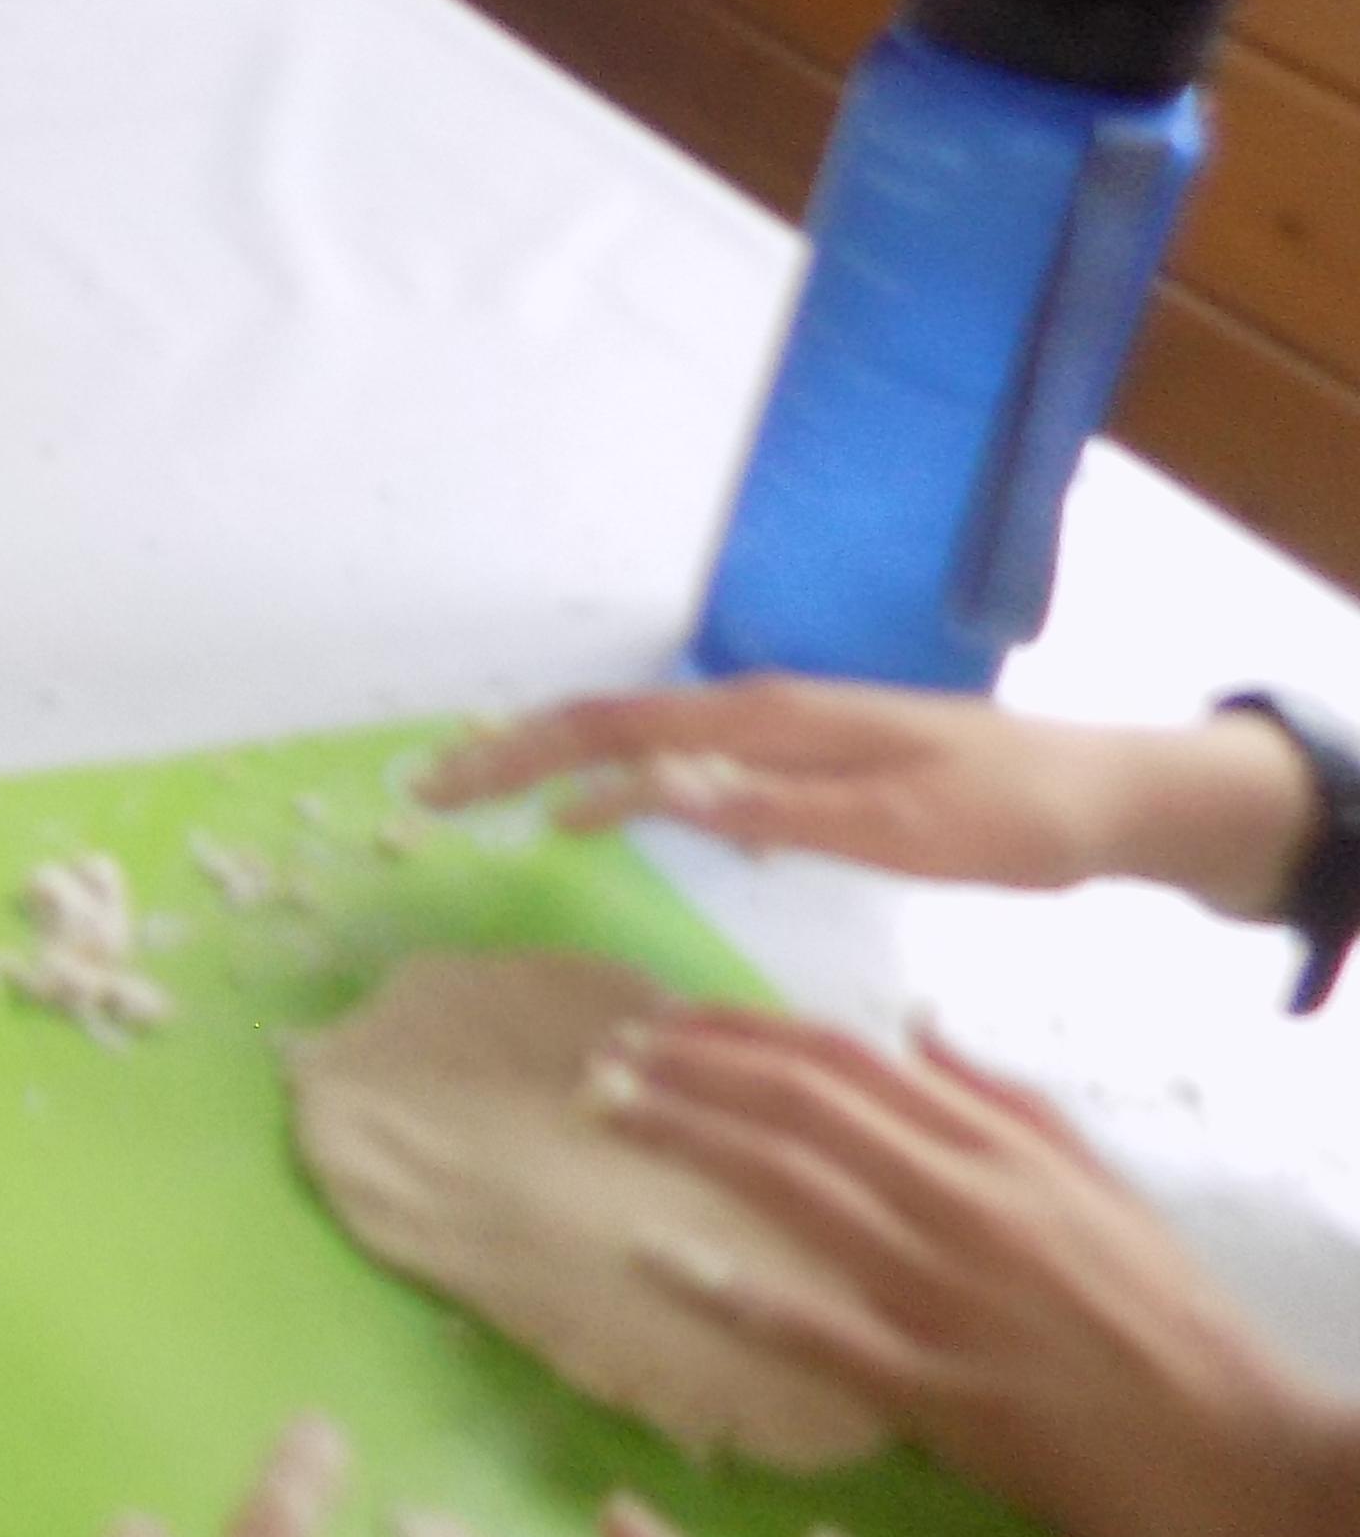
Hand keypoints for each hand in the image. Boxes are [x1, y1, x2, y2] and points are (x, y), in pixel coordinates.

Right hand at [420, 679, 1317, 917]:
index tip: (439, 791)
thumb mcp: (898, 826)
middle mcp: (760, 709)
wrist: (1108, 794)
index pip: (612, 731)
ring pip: (637, 735)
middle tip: (427, 793)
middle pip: (606, 721)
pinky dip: (615, 775)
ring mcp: (780, 729)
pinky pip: (679, 757)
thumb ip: (768, 808)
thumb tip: (638, 788)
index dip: (518, 757)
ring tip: (485, 798)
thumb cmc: (1009, 815)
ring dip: (554, 760)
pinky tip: (603, 810)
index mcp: (769, 721)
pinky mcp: (803, 757)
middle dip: (510, 751)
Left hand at [603, 1008, 1359, 1536]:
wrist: (1258, 1467)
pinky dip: (732, 1292)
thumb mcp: (1111, 1196)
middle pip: (800, 1109)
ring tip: (604, 1115)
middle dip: (689, 1073)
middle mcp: (966, 1204)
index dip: (744, 1034)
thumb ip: (1013, 1109)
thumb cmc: (1183, 1333)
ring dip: (687, 1143)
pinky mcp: (941, 1393)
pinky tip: (656, 1260)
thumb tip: (917, 1030)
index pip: (846, 1064)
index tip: (663, 1021)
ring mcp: (948, 1296)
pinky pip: (815, 1331)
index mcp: (1004, 1155)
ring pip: (793, 1191)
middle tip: (600, 1059)